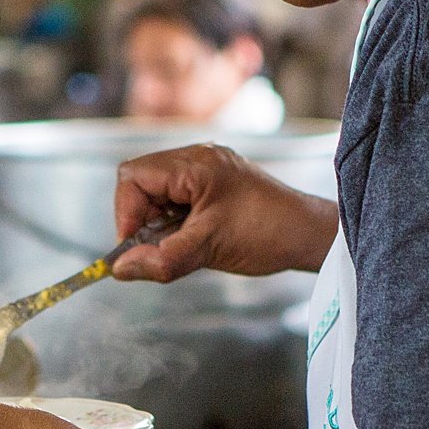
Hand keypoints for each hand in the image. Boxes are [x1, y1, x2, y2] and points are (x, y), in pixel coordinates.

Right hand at [111, 145, 340, 282]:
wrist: (308, 234)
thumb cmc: (268, 233)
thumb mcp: (208, 249)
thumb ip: (161, 259)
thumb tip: (119, 269)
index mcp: (194, 164)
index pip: (133, 176)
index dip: (126, 213)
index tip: (135, 246)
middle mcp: (197, 159)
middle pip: (140, 182)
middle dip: (141, 218)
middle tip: (158, 246)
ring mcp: (206, 171)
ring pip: (157, 193)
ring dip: (158, 222)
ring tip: (181, 243)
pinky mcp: (213, 186)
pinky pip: (176, 199)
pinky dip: (174, 222)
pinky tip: (192, 238)